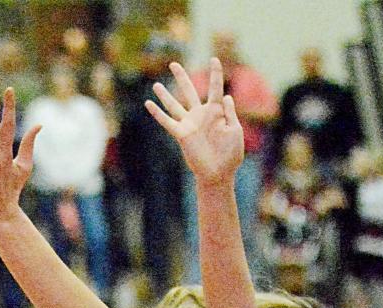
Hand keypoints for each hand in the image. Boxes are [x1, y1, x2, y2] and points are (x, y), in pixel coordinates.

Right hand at [145, 58, 243, 184]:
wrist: (218, 173)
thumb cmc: (230, 155)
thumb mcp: (235, 131)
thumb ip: (230, 113)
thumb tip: (227, 96)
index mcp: (216, 112)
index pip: (215, 88)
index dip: (215, 73)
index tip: (214, 59)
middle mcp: (201, 115)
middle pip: (188, 91)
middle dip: (181, 77)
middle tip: (173, 64)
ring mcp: (190, 124)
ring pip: (175, 105)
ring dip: (165, 95)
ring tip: (156, 84)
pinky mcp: (181, 135)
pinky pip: (167, 121)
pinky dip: (157, 113)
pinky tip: (148, 104)